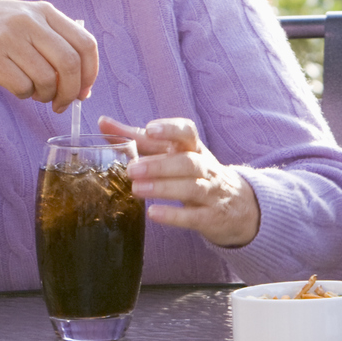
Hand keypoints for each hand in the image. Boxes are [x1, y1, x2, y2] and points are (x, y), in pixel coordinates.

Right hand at [0, 0, 95, 111]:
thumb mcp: (28, 20)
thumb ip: (57, 42)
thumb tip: (84, 84)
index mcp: (45, 11)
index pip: (85, 45)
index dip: (90, 74)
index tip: (83, 91)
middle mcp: (29, 21)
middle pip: (69, 65)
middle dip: (71, 92)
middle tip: (62, 103)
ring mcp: (8, 37)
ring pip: (46, 79)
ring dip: (46, 96)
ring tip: (37, 94)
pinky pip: (22, 86)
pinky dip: (25, 95)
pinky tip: (19, 89)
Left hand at [103, 116, 260, 247]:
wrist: (238, 207)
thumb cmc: (196, 174)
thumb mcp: (173, 154)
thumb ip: (139, 140)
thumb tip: (103, 123)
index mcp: (194, 149)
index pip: (188, 132)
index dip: (171, 129)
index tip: (150, 129)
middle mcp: (205, 168)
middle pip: (187, 162)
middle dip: (159, 165)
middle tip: (131, 169)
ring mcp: (210, 193)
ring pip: (191, 187)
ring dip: (163, 187)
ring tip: (136, 189)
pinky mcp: (210, 217)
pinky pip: (194, 216)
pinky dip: (174, 215)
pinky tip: (153, 214)